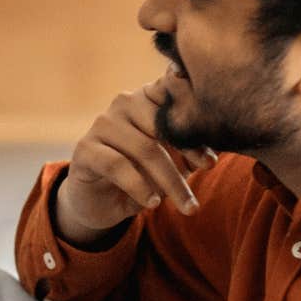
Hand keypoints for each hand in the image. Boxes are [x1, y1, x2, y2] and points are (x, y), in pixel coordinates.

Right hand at [55, 72, 214, 245]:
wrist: (100, 201)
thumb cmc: (143, 174)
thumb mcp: (173, 161)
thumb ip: (191, 149)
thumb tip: (215, 152)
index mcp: (149, 97)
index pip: (177, 94)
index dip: (198, 120)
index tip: (213, 153)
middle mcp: (124, 102)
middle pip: (164, 124)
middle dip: (189, 149)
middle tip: (208, 170)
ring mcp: (102, 123)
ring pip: (145, 148)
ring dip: (170, 180)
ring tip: (187, 205)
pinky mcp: (85, 148)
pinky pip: (117, 165)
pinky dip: (139, 186)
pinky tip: (153, 203)